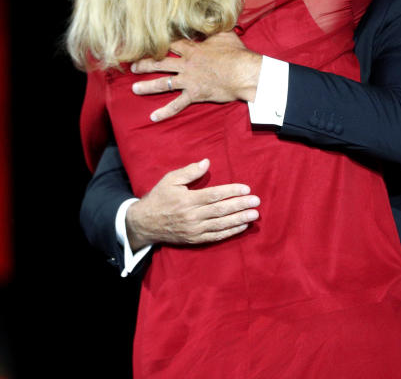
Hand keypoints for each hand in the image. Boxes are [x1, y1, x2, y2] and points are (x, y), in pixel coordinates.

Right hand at [125, 158, 259, 249]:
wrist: (144, 223)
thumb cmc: (159, 198)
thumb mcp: (170, 180)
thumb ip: (189, 171)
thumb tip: (207, 162)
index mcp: (187, 199)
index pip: (214, 195)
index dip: (231, 191)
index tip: (246, 188)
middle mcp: (192, 215)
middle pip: (220, 210)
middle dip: (240, 205)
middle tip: (256, 201)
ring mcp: (194, 229)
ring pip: (220, 224)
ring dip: (239, 219)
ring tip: (254, 214)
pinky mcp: (194, 239)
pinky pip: (215, 236)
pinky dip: (230, 232)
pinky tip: (241, 227)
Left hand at [131, 32, 261, 121]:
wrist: (243, 73)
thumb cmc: (236, 53)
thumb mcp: (224, 34)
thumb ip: (213, 29)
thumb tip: (211, 19)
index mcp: (192, 49)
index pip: (169, 44)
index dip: (156, 44)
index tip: (146, 44)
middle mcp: (186, 64)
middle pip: (159, 63)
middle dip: (144, 64)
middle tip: (133, 67)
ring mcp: (189, 80)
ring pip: (163, 83)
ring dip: (147, 86)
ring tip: (134, 88)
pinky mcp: (194, 94)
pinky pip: (177, 104)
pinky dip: (165, 111)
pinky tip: (153, 117)